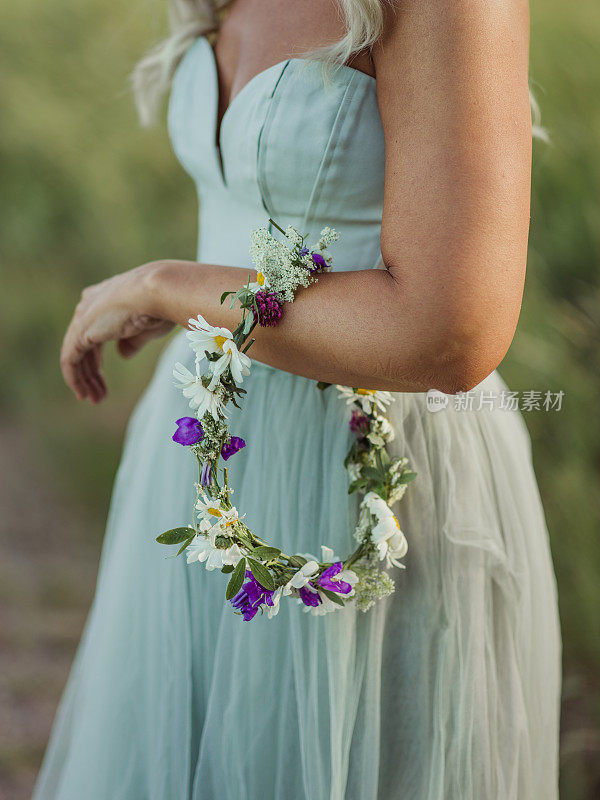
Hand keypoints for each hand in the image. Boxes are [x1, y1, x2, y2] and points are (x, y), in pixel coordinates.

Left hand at [60, 262, 173, 403]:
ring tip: (94, 399)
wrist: (158, 292)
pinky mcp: (80, 331)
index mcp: (105, 300)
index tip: (104, 381)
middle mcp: (89, 306)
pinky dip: (74, 378)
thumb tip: (122, 354)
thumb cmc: (161, 306)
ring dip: (84, 380)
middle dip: (91, 373)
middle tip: (98, 396)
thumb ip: (131, 341)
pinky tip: (82, 393)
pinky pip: (70, 360)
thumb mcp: (146, 328)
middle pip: (84, 346)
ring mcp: (83, 317)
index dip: (97, 360)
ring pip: (76, 355)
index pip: (94, 334)